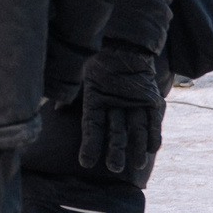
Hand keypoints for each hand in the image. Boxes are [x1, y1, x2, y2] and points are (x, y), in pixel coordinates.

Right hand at [75, 40, 164, 174]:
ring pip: (134, 129)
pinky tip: (153, 149)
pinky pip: (153, 120)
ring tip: (137, 164)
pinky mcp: (151, 100)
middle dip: (116, 151)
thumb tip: (59, 108)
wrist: (125, 43)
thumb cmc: (99, 57)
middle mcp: (114, 107)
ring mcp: (133, 104)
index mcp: (96, 102)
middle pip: (115, 133)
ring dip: (137, 147)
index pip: (92, 128)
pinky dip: (153, 133)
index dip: (90, 145)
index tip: (85, 163)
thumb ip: (71, 90)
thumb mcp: (81, 71)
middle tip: (115, 168)